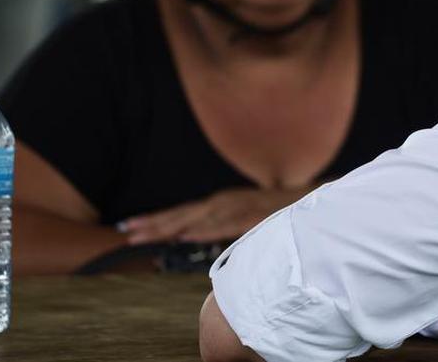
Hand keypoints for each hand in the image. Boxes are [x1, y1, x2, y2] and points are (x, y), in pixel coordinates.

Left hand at [119, 186, 311, 244]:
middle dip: (153, 223)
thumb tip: (199, 238)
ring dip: (168, 226)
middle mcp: (225, 201)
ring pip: (196, 218)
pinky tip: (185, 235)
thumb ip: (224, 226)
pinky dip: (204, 229)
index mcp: (221, 203)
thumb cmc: (278, 211)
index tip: (130, 226)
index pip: (182, 213)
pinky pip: (224, 224)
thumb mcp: (245, 218)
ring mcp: (237, 206)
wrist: (312, 199)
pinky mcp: (251, 214)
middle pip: (182, 214)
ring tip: (143, 236)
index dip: (156, 219)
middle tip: (125, 231)